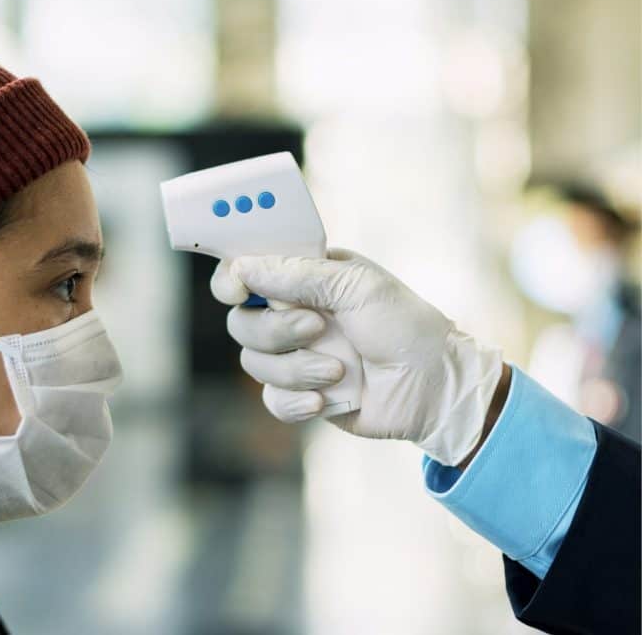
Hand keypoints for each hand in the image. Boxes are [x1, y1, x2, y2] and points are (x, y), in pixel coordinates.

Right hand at [211, 249, 504, 465]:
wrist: (435, 389)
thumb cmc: (406, 327)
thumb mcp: (357, 286)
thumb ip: (296, 274)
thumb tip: (242, 267)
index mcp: (305, 278)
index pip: (247, 271)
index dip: (232, 280)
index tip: (237, 290)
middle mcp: (293, 314)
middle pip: (241, 322)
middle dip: (276, 331)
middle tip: (318, 329)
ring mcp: (295, 355)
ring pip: (253, 362)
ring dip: (296, 369)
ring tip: (338, 371)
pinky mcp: (300, 393)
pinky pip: (271, 399)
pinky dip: (296, 401)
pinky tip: (328, 399)